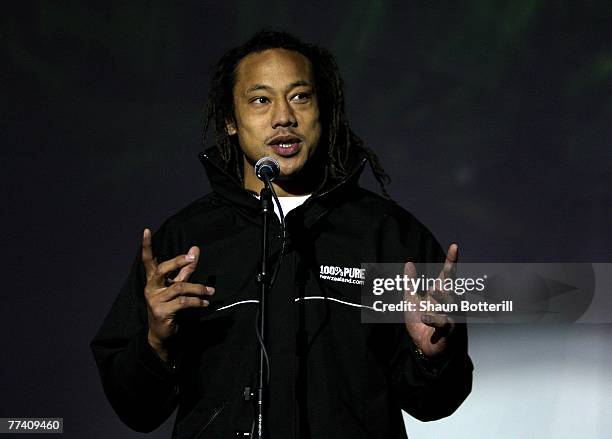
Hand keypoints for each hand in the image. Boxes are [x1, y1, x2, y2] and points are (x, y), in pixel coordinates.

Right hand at [142, 228, 214, 360]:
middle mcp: (151, 288)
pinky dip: (197, 301)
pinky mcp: (162, 312)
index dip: (146, 246)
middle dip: (177, 262)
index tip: (147, 230)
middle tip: (192, 258)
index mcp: (153, 279)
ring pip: (179, 288)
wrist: (162, 333)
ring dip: (198, 289)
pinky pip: (183, 302)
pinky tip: (205, 302)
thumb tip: (195, 248)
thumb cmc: (170, 304)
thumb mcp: (178, 284)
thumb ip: (186, 268)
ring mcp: (154, 300)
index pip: (148, 260)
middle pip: (161, 270)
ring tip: (210, 291)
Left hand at [404, 244, 457, 357]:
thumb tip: (408, 263)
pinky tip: (425, 316)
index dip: (452, 260)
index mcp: (441, 293)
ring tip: (434, 290)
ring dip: (443, 297)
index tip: (454, 246)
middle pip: (451, 286)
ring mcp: (452, 316)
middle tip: (444, 271)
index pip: (448, 274)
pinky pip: (443, 322)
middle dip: (448, 278)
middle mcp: (450, 302)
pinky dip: (433, 318)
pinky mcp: (449, 330)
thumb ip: (411, 283)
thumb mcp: (411, 301)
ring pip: (451, 302)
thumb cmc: (422, 323)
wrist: (425, 349)